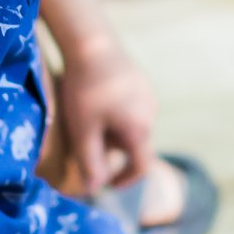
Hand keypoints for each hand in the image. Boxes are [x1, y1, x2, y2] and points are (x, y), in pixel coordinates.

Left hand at [56, 37, 156, 193]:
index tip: (108, 185)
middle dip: (113, 152)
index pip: (140, 167)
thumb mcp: (83, 130)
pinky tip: (97, 101)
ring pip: (133, 127)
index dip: (125, 180)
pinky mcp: (141, 83)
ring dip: (115, 133)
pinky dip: (117, 115)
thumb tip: (94, 190)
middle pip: (135, 146)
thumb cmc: (85, 90)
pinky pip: (132, 109)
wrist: (92, 43)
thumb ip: (90, 162)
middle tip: (88, 144)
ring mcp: (148, 97)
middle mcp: (151, 114)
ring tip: (90, 120)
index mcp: (140, 130)